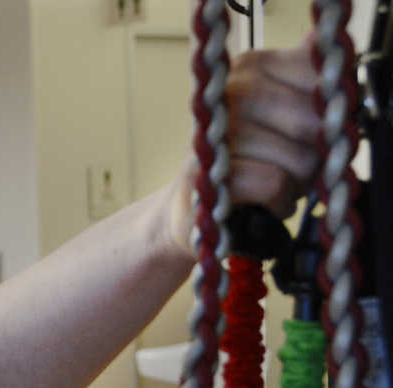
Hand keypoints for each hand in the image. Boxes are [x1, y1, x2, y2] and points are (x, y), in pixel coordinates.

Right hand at [169, 32, 321, 254]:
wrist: (192, 208)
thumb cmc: (245, 161)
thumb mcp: (280, 113)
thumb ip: (306, 81)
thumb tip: (324, 43)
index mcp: (250, 67)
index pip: (323, 80)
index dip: (329, 116)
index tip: (310, 132)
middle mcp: (230, 91)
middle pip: (314, 123)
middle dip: (316, 156)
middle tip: (292, 167)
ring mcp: (216, 133)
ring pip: (300, 158)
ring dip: (298, 184)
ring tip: (277, 185)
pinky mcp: (208, 175)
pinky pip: (274, 184)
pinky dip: (280, 202)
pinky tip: (269, 203)